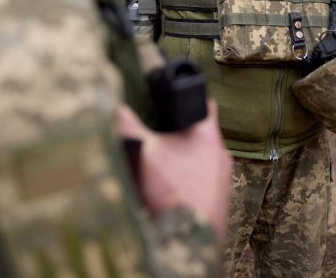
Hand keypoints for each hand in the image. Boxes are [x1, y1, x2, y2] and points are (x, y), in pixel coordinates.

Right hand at [116, 100, 232, 244]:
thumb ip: (128, 124)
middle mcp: (221, 155)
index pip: (205, 105)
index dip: (191, 98)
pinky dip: (189, 183)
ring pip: (202, 161)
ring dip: (185, 162)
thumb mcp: (143, 152)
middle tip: (160, 135)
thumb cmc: (173, 191)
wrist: (190, 238)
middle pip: (201, 135)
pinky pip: (203, 184)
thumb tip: (112, 105)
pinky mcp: (219, 201)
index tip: (176, 99)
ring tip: (163, 166)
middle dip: (182, 135)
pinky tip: (171, 190)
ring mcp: (223, 180)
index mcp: (208, 135)